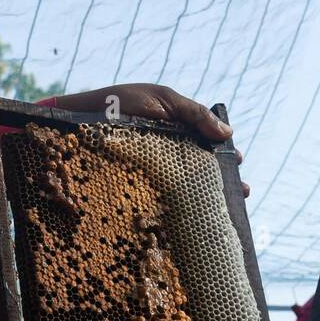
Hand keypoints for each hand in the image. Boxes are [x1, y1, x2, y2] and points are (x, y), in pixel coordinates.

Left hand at [51, 83, 249, 195]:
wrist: (79, 119)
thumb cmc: (120, 103)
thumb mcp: (162, 99)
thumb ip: (194, 114)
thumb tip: (227, 134)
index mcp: (177, 134)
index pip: (208, 148)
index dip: (225, 158)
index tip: (239, 165)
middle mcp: (168, 157)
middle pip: (201, 173)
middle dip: (223, 184)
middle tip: (240, 193)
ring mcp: (153, 175)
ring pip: (185, 192)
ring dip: (205, 201)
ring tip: (221, 211)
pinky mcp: (138, 190)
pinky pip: (160, 204)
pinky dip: (175, 213)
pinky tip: (188, 221)